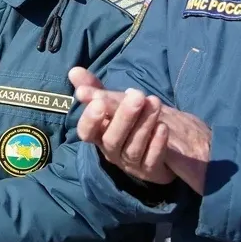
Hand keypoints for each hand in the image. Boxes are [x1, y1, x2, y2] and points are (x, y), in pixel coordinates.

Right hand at [71, 66, 212, 192]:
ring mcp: (131, 163)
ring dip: (144, 125)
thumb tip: (74, 70)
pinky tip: (163, 127)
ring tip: (155, 102)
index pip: (87, 133)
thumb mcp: (114, 102)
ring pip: (133, 148)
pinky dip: (157, 144)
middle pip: (112, 140)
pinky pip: (152, 160)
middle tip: (137, 95)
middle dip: (123, 117)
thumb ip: (95, 89)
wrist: (166, 143)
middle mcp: (112, 151)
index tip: (98, 103)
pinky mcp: (152, 171)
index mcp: (99, 135)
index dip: (90, 120)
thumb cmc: (132, 120)